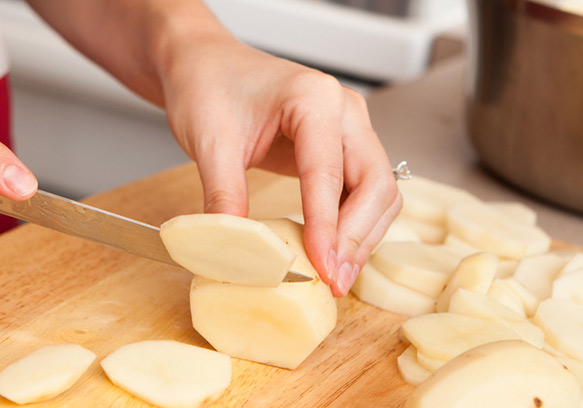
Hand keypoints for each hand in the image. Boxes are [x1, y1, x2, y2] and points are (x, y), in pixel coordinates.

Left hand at [161, 38, 402, 296]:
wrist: (203, 65)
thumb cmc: (208, 86)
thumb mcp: (208, 142)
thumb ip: (224, 195)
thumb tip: (238, 251)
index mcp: (314, 98)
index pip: (330, 173)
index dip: (328, 228)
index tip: (323, 269)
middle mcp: (344, 110)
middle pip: (375, 183)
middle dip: (357, 237)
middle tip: (334, 281)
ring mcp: (349, 129)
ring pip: (379, 192)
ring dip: (362, 236)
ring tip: (335, 275)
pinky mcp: (342, 148)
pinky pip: (363, 192)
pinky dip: (353, 226)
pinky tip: (332, 253)